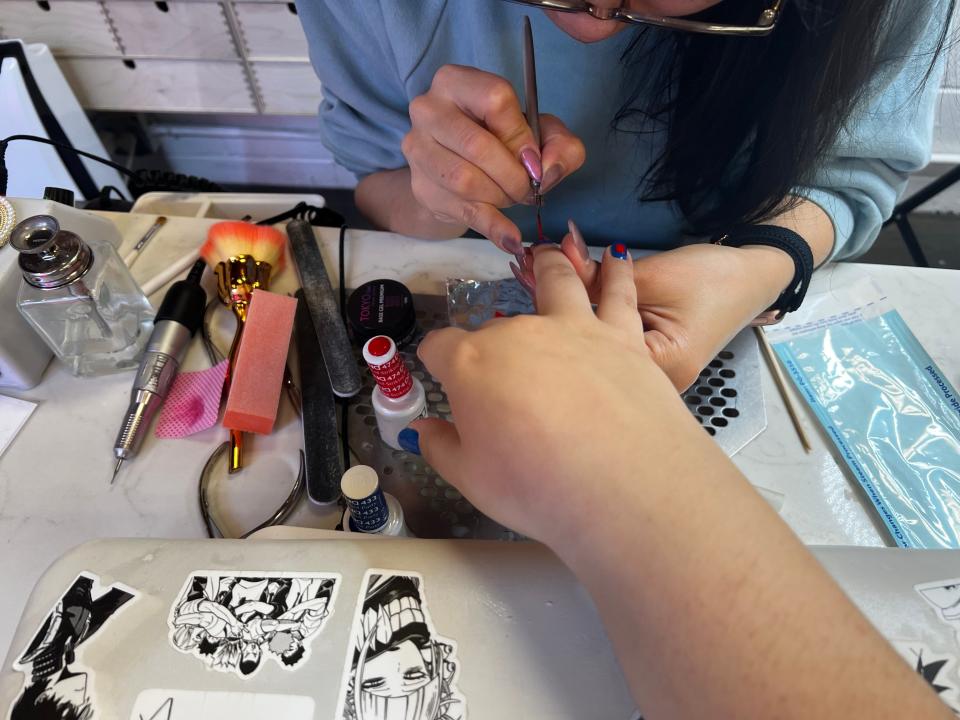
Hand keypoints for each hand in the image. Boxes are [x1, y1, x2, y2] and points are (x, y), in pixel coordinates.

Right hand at [402, 64, 585, 252]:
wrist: (460, 169)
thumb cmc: (502, 141)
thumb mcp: (540, 133)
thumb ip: (561, 145)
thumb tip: (549, 170)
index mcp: (456, 81)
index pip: (494, 100)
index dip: (521, 135)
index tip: (534, 160)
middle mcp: (428, 109)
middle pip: (476, 145)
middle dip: (513, 175)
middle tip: (528, 189)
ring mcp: (418, 149)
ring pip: (465, 180)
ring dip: (500, 197)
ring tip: (512, 198)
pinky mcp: (421, 187)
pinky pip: (460, 210)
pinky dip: (492, 227)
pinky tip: (510, 238)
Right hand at [411, 245, 702, 545]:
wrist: (627, 486)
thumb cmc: (539, 489)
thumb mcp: (472, 479)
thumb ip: (441, 448)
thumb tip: (419, 431)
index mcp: (472, 364)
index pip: (440, 347)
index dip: (435, 359)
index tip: (439, 373)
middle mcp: (519, 333)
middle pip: (495, 325)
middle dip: (490, 340)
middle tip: (501, 370)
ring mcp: (574, 327)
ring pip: (557, 282)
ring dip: (548, 266)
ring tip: (547, 256)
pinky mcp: (623, 335)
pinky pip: (619, 292)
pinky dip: (617, 272)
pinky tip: (617, 257)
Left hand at [552, 223, 793, 389]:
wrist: (752, 279)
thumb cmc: (713, 280)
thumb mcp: (652, 275)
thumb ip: (597, 277)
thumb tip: (552, 264)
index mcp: (658, 371)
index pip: (590, 345)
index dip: (555, 306)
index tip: (528, 268)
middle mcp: (650, 388)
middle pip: (585, 353)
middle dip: (552, 310)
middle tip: (526, 268)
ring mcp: (646, 382)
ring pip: (591, 350)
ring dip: (564, 313)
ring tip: (536, 274)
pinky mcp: (641, 367)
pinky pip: (604, 346)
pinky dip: (585, 319)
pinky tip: (561, 295)